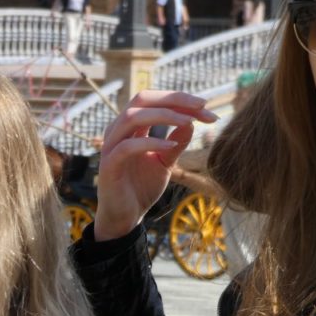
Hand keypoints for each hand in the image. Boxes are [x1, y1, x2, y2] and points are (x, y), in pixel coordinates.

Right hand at [94, 90, 216, 240]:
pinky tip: (171, 146)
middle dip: (174, 100)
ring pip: (133, 117)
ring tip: (189, 122)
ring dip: (164, 115)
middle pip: (142, 99)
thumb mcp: (165, 161)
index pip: (153, 100)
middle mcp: (117, 130)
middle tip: (202, 107)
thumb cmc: (142, 187)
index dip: (180, 100)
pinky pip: (128, 146)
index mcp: (130, 127)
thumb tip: (193, 121)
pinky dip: (151, 142)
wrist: (125, 217)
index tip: (206, 109)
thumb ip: (177, 142)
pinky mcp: (109, 165)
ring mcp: (111, 146)